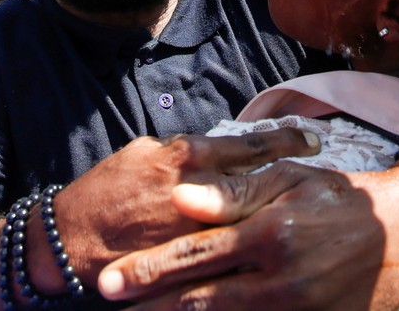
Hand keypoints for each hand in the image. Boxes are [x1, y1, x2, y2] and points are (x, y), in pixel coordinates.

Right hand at [29, 129, 318, 292]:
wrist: (73, 241)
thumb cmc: (107, 190)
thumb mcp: (146, 153)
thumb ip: (189, 153)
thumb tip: (221, 150)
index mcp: (188, 159)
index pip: (251, 145)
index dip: (286, 140)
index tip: (312, 137)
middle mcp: (200, 194)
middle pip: (265, 182)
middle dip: (298, 176)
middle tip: (326, 171)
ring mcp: (200, 231)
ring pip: (255, 218)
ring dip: (284, 209)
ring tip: (312, 207)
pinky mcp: (193, 260)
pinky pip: (233, 249)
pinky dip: (256, 242)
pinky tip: (277, 241)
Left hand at [96, 163, 398, 309]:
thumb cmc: (342, 197)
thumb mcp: (292, 180)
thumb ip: (236, 192)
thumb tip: (182, 200)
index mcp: (271, 234)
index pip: (195, 257)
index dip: (149, 272)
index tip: (111, 282)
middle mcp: (281, 280)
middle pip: (200, 302)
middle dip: (151, 307)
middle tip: (112, 304)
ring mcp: (298, 310)